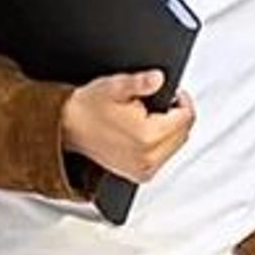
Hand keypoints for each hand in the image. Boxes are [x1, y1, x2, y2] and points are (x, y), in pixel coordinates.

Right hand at [59, 70, 194, 186]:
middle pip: (183, 134)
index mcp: (147, 137)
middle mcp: (148, 158)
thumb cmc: (89, 108)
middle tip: (161, 102)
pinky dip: (161, 143)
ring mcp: (144, 170)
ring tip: (149, 117)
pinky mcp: (140, 175)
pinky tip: (145, 132)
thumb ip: (140, 82)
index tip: (174, 93)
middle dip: (177, 116)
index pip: (186, 118)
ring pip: (176, 146)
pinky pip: (164, 157)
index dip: (183, 101)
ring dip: (170, 130)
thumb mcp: (114, 86)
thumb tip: (158, 79)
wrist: (68, 127)